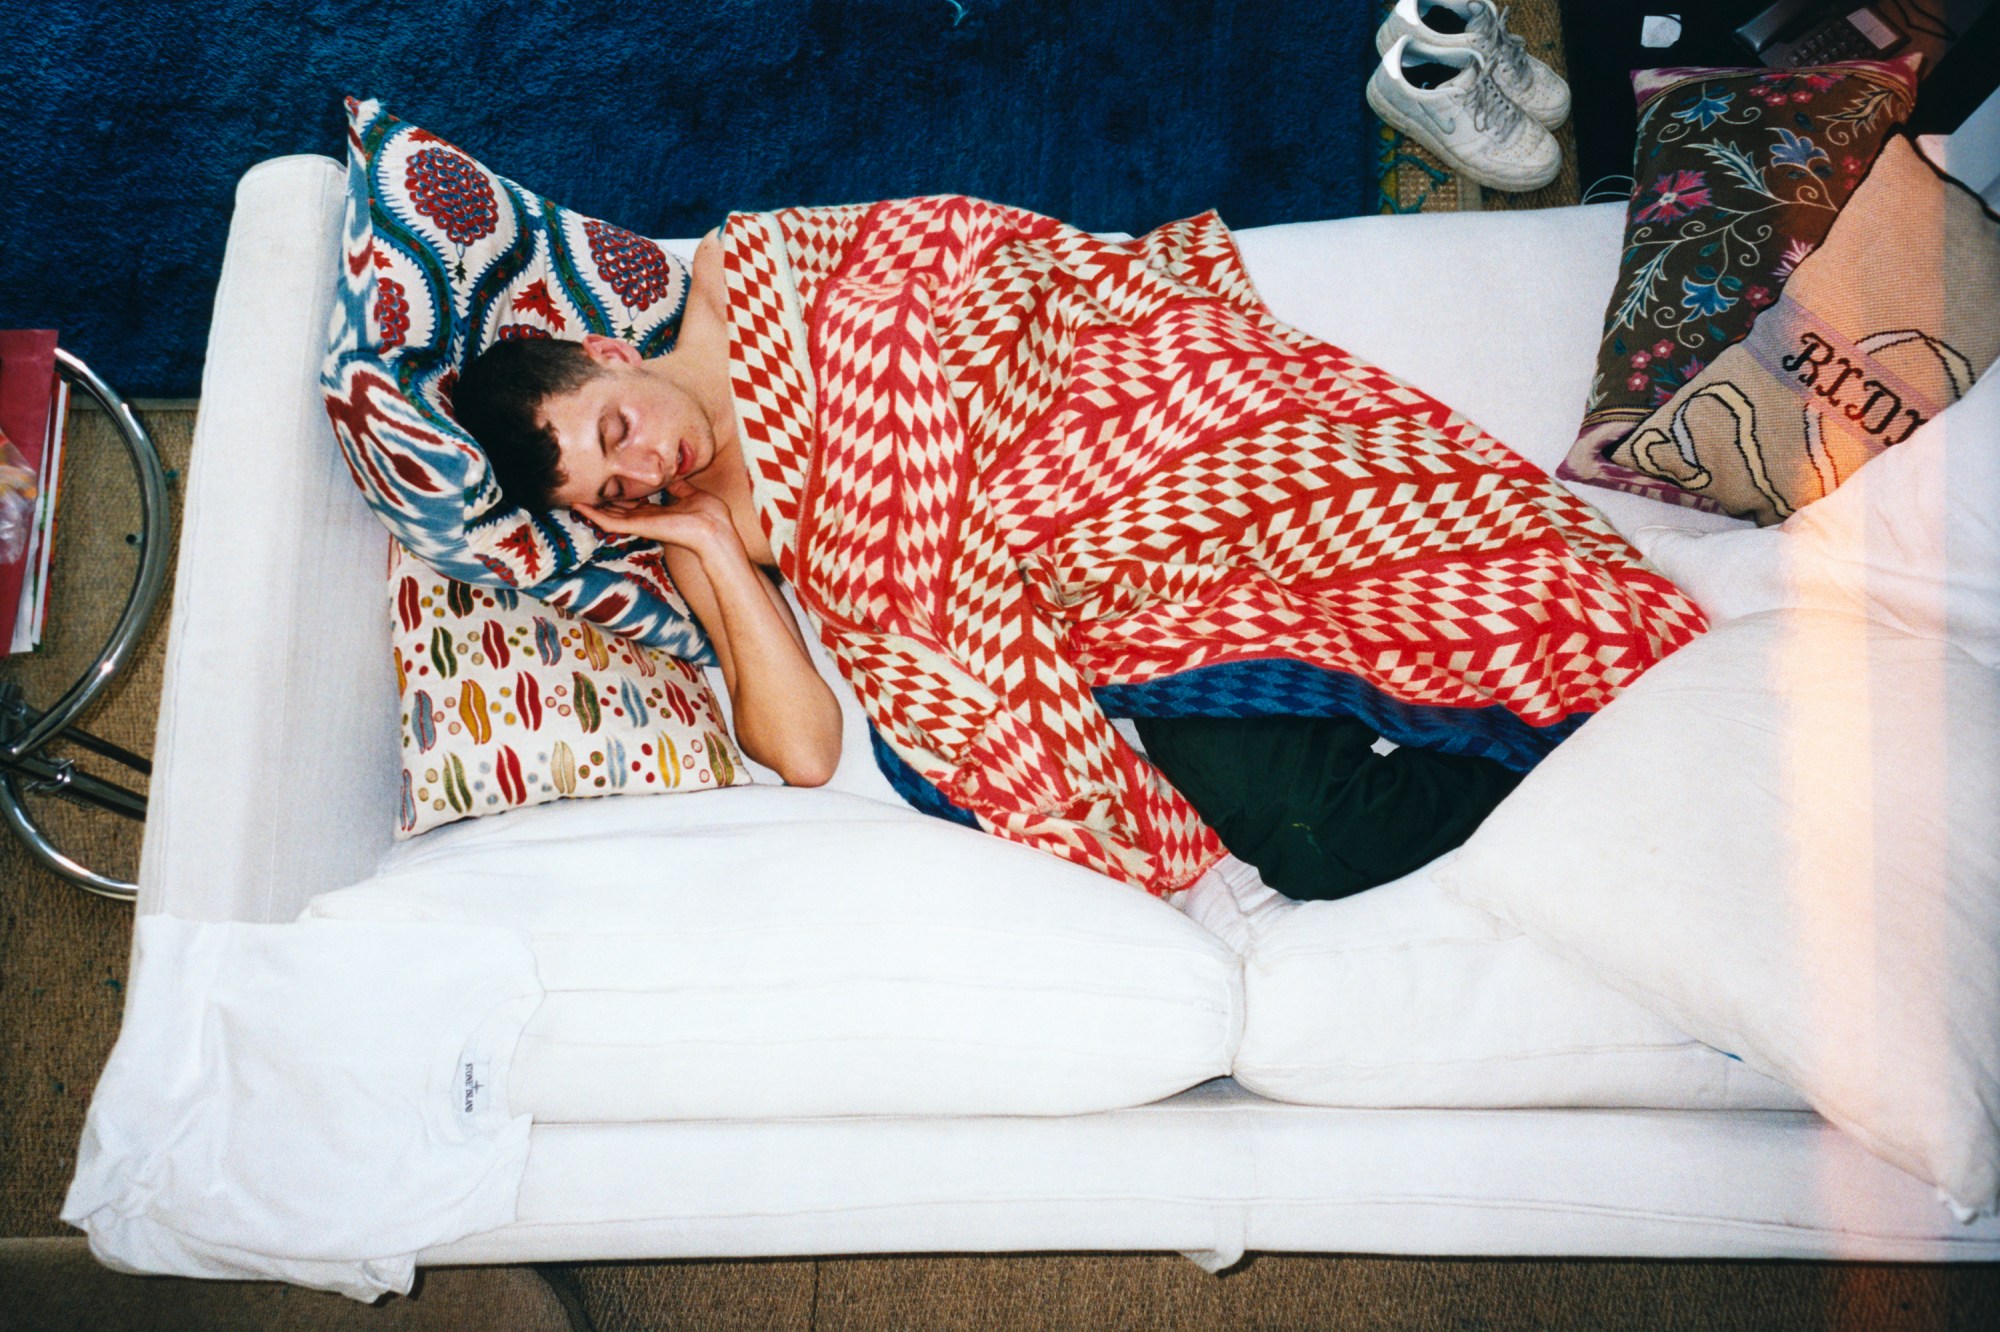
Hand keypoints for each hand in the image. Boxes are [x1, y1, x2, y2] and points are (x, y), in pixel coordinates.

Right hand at [575, 482, 739, 558]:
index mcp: (658, 512)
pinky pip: (609, 523)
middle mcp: (646, 519)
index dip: (618, 496)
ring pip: (608, 518)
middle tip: (581, 491)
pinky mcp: (637, 527)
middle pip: (616, 511)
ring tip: (571, 499)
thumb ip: (679, 486)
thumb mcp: (692, 493)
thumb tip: (672, 474)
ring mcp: (640, 524)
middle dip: (600, 503)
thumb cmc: (710, 515)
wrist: (714, 529)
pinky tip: (578, 506)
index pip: (632, 505)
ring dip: (590, 509)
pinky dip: (593, 515)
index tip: (606, 485)